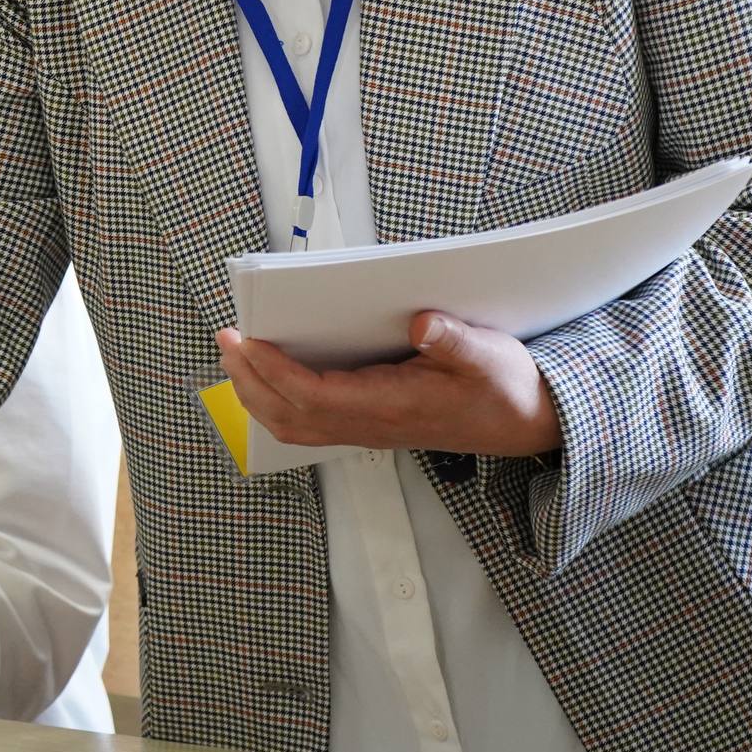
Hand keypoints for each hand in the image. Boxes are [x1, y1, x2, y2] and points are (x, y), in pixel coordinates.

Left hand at [215, 313, 563, 457]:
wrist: (525, 423)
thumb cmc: (504, 388)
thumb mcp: (490, 357)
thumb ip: (455, 341)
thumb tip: (421, 322)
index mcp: (393, 406)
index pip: (316, 396)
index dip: (275, 371)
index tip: (247, 340)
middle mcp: (373, 424)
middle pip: (291, 416)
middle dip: (251, 381)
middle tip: (226, 340)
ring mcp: (369, 429)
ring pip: (296, 425)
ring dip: (259, 394)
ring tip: (237, 356)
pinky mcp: (371, 425)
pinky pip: (310, 423)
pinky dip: (279, 401)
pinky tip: (272, 375)